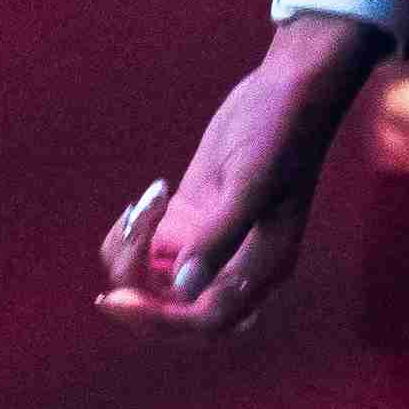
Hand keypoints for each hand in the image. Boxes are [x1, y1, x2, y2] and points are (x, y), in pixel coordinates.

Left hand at [97, 19, 377, 342]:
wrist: (290, 87)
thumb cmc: (282, 132)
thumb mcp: (250, 182)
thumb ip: (218, 236)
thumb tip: (183, 288)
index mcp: (263, 269)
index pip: (206, 320)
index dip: (160, 320)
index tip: (118, 297)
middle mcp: (237, 266)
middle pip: (176, 310)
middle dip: (140, 291)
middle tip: (125, 241)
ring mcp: (211, 244)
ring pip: (155, 281)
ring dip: (132, 254)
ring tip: (147, 203)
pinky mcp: (192, 219)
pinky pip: (150, 250)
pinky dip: (134, 234)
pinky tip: (151, 197)